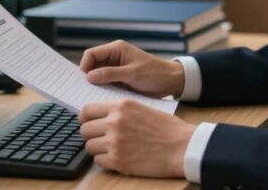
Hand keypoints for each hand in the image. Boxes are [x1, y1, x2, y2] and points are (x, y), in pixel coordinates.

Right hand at [80, 40, 184, 97]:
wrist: (170, 82)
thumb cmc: (154, 74)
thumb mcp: (132, 74)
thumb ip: (110, 74)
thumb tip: (89, 76)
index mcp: (116, 49)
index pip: (91, 54)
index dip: (84, 66)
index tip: (84, 81)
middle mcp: (113, 57)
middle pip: (92, 65)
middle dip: (87, 76)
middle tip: (83, 91)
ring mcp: (115, 69)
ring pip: (97, 75)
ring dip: (94, 85)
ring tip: (91, 96)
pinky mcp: (118, 79)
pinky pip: (105, 83)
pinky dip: (102, 89)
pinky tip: (101, 98)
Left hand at [80, 99, 195, 177]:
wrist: (183, 146)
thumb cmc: (167, 128)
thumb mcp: (142, 108)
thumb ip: (120, 111)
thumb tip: (100, 117)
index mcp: (121, 106)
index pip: (86, 110)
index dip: (86, 119)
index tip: (90, 124)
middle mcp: (114, 122)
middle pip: (84, 130)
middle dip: (92, 135)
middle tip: (102, 139)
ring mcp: (115, 142)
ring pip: (89, 146)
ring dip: (98, 149)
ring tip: (112, 149)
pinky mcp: (118, 160)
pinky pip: (98, 161)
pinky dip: (105, 161)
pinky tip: (118, 158)